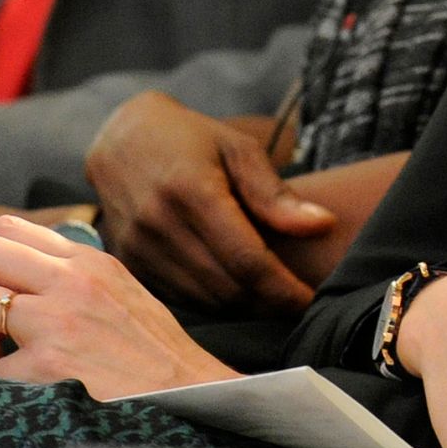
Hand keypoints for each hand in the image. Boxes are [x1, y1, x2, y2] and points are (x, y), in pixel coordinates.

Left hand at [0, 212, 239, 397]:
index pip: (9, 227)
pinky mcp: (46, 366)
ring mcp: (57, 321)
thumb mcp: (121, 289)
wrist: (187, 392)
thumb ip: (77, 274)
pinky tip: (21, 385)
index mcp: (88, 260)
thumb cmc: (153, 351)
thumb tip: (26, 273)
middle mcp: (71, 280)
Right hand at [87, 91, 333, 313]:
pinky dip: (216, 302)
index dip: (283, 289)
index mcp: (191, 191)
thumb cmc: (192, 140)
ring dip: (245, 307)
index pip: (247, 260)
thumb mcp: (239, 149)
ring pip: (206, 301)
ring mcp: (139, 249)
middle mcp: (159, 225)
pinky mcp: (130, 266)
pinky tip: (237, 289)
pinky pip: (183, 300)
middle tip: (299, 298)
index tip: (312, 298)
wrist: (123, 140)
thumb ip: (276, 193)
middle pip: (228, 288)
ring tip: (273, 294)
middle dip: (270, 302)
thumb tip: (323, 225)